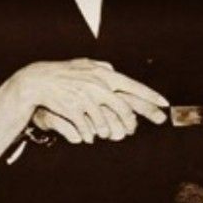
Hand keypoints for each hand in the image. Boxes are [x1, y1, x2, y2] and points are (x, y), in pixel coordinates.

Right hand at [15, 58, 167, 144]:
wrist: (37, 80)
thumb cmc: (62, 73)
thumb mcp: (83, 64)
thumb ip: (100, 67)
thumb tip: (114, 69)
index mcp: (104, 74)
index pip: (133, 86)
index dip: (150, 97)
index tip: (164, 105)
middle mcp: (98, 85)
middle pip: (124, 110)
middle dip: (130, 124)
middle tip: (131, 130)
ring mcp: (86, 98)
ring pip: (105, 123)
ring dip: (107, 132)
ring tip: (105, 134)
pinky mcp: (74, 109)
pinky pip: (87, 129)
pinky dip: (89, 136)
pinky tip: (88, 137)